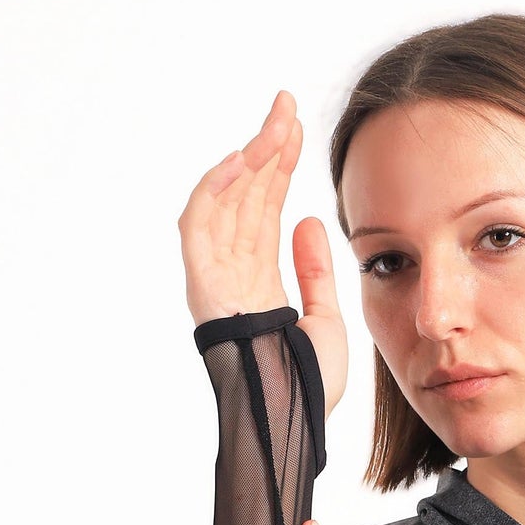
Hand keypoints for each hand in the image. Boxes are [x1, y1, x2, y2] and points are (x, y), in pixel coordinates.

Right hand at [178, 88, 347, 416]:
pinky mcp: (201, 284)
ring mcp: (215, 278)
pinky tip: (241, 159)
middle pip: (245, 196)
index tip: (297, 128)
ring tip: (275, 124)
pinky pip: (198, 224)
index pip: (265, 209)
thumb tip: (307, 219)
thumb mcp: (326, 316)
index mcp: (259, 282)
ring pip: (224, 201)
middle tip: (287, 106)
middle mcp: (233, 274)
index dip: (278, 167)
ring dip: (246, 159)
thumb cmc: (309, 384)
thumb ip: (315, 269)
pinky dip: (215, 188)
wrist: (296, 418)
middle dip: (266, 149)